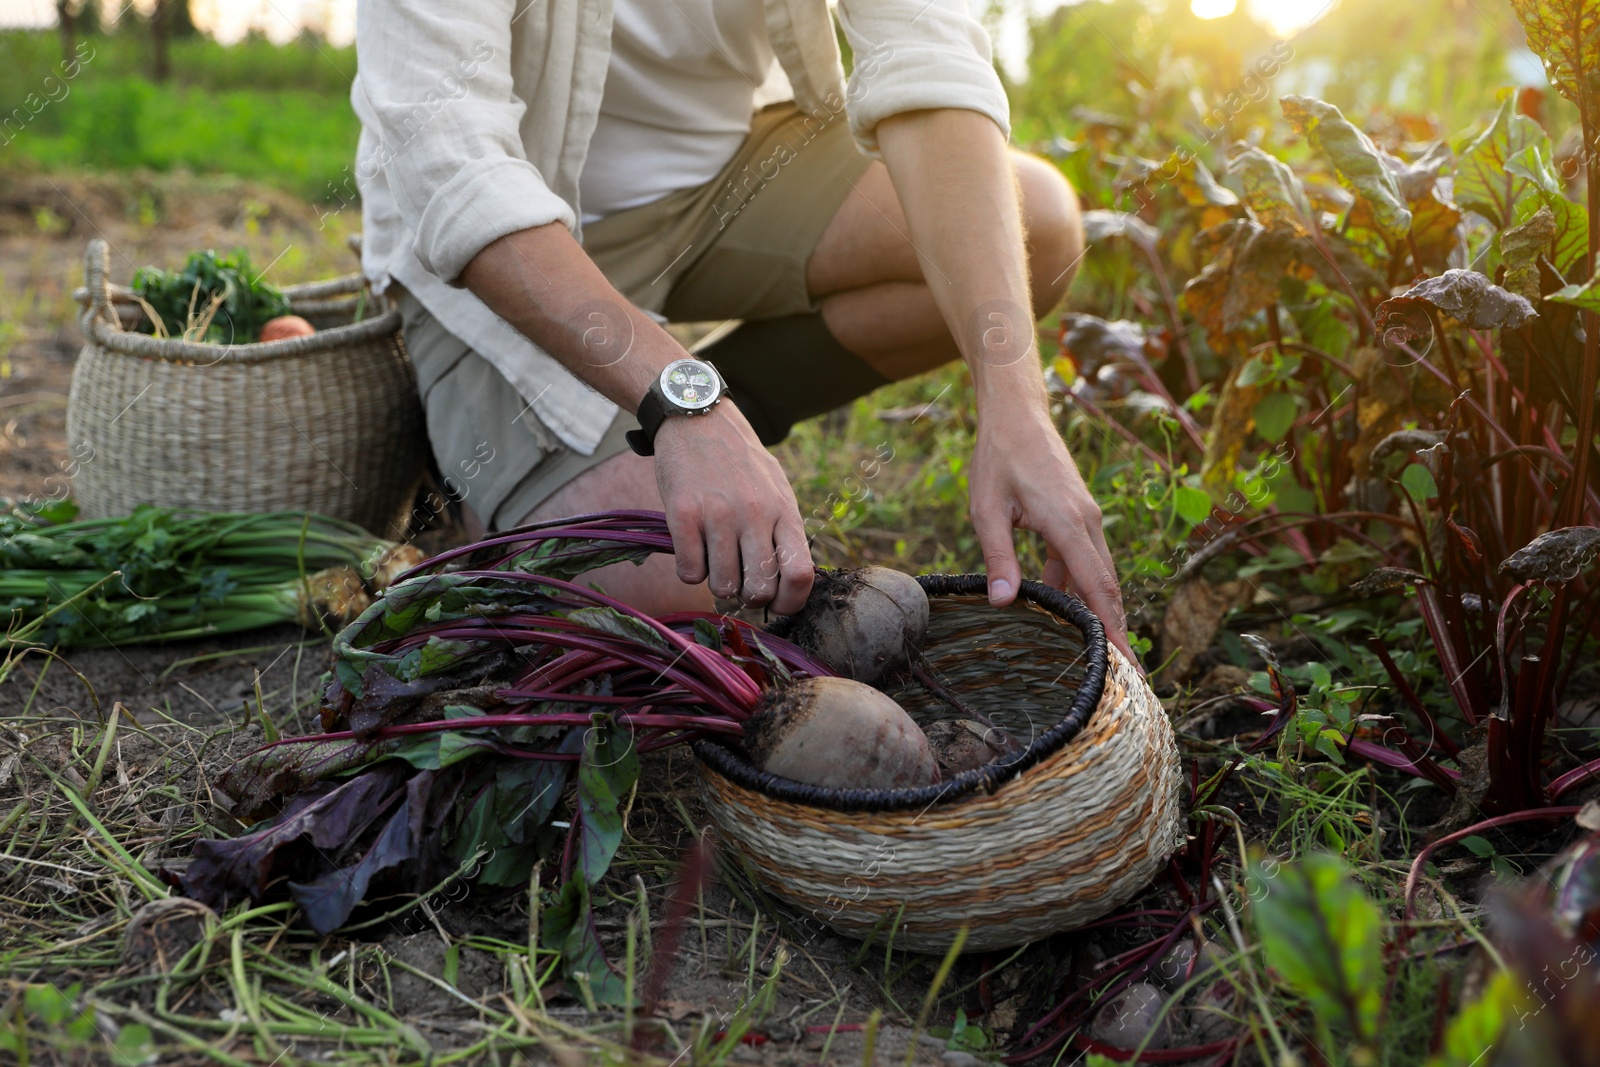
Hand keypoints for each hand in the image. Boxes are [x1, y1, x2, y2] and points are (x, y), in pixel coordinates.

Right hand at [653, 402, 814, 613]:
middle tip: (740, 583)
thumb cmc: (740, 461)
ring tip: (715, 558)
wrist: (698, 418)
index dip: (790, 602)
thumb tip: (790, 584)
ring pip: (723, 586)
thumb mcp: (776, 489)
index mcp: (784, 510)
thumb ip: (785, 531)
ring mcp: (718, 514)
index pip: (800, 574)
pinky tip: (693, 549)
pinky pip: (689, 573)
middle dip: (749, 597)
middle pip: (759, 589)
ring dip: (718, 582)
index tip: (777, 606)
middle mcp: (755, 514)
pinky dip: (690, 570)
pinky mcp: (683, 514)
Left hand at [968, 409, 1133, 661]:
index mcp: (1068, 523)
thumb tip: (1004, 603)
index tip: (1128, 663)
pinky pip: (1084, 556)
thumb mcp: (987, 510)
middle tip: (1127, 676)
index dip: (1113, 628)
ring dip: (1099, 607)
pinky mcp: (1078, 513)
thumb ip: (999, 557)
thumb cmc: (998, 458)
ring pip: (1098, 571)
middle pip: (1108, 585)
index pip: (1097, 586)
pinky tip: (1059, 601)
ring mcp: (1087, 516)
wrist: (1016, 414)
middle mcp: (1088, 522)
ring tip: (1097, 649)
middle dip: (1118, 629)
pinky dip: (1078, 582)